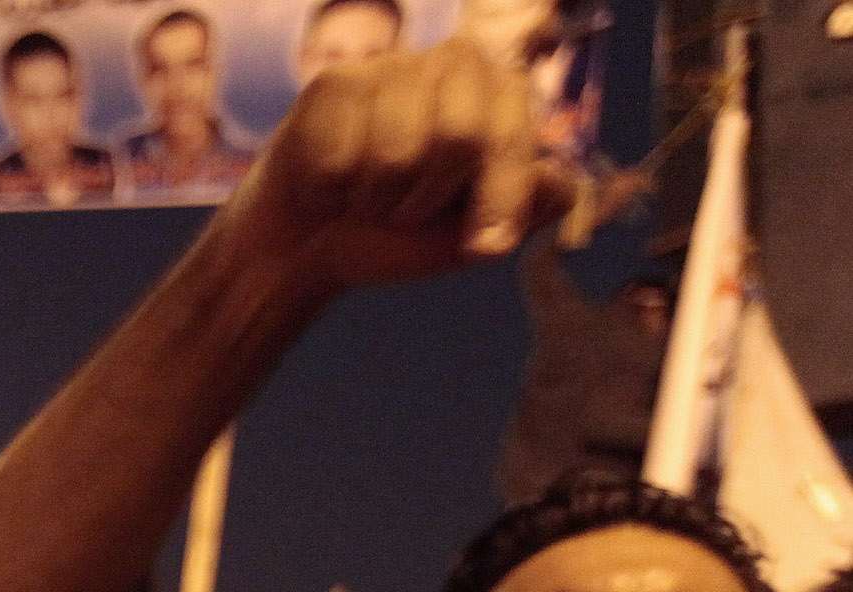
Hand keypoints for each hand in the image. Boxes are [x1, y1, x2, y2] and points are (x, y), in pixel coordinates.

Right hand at [224, 38, 570, 296]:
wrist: (305, 249)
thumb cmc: (393, 238)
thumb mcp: (471, 236)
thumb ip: (525, 211)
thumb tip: (560, 182)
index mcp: (498, 96)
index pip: (512, 134)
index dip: (501, 194)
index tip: (485, 247)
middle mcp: (452, 67)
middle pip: (460, 136)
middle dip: (427, 199)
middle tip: (403, 213)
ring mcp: (391, 68)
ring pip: (396, 151)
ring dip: (375, 200)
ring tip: (365, 200)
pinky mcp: (333, 85)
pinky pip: (340, 155)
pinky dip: (332, 194)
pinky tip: (329, 188)